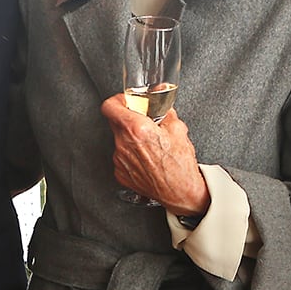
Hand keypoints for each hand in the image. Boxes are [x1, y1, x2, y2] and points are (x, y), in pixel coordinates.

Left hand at [100, 94, 210, 214]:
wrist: (180, 192)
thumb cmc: (180, 165)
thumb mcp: (178, 129)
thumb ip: (165, 109)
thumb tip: (162, 97)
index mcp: (137, 129)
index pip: (110, 106)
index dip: (117, 101)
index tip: (125, 101)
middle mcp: (124, 144)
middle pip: (116, 122)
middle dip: (129, 119)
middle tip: (144, 122)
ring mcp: (120, 160)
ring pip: (119, 140)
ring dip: (131, 139)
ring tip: (150, 145)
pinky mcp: (120, 173)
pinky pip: (121, 157)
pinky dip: (131, 155)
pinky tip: (147, 158)